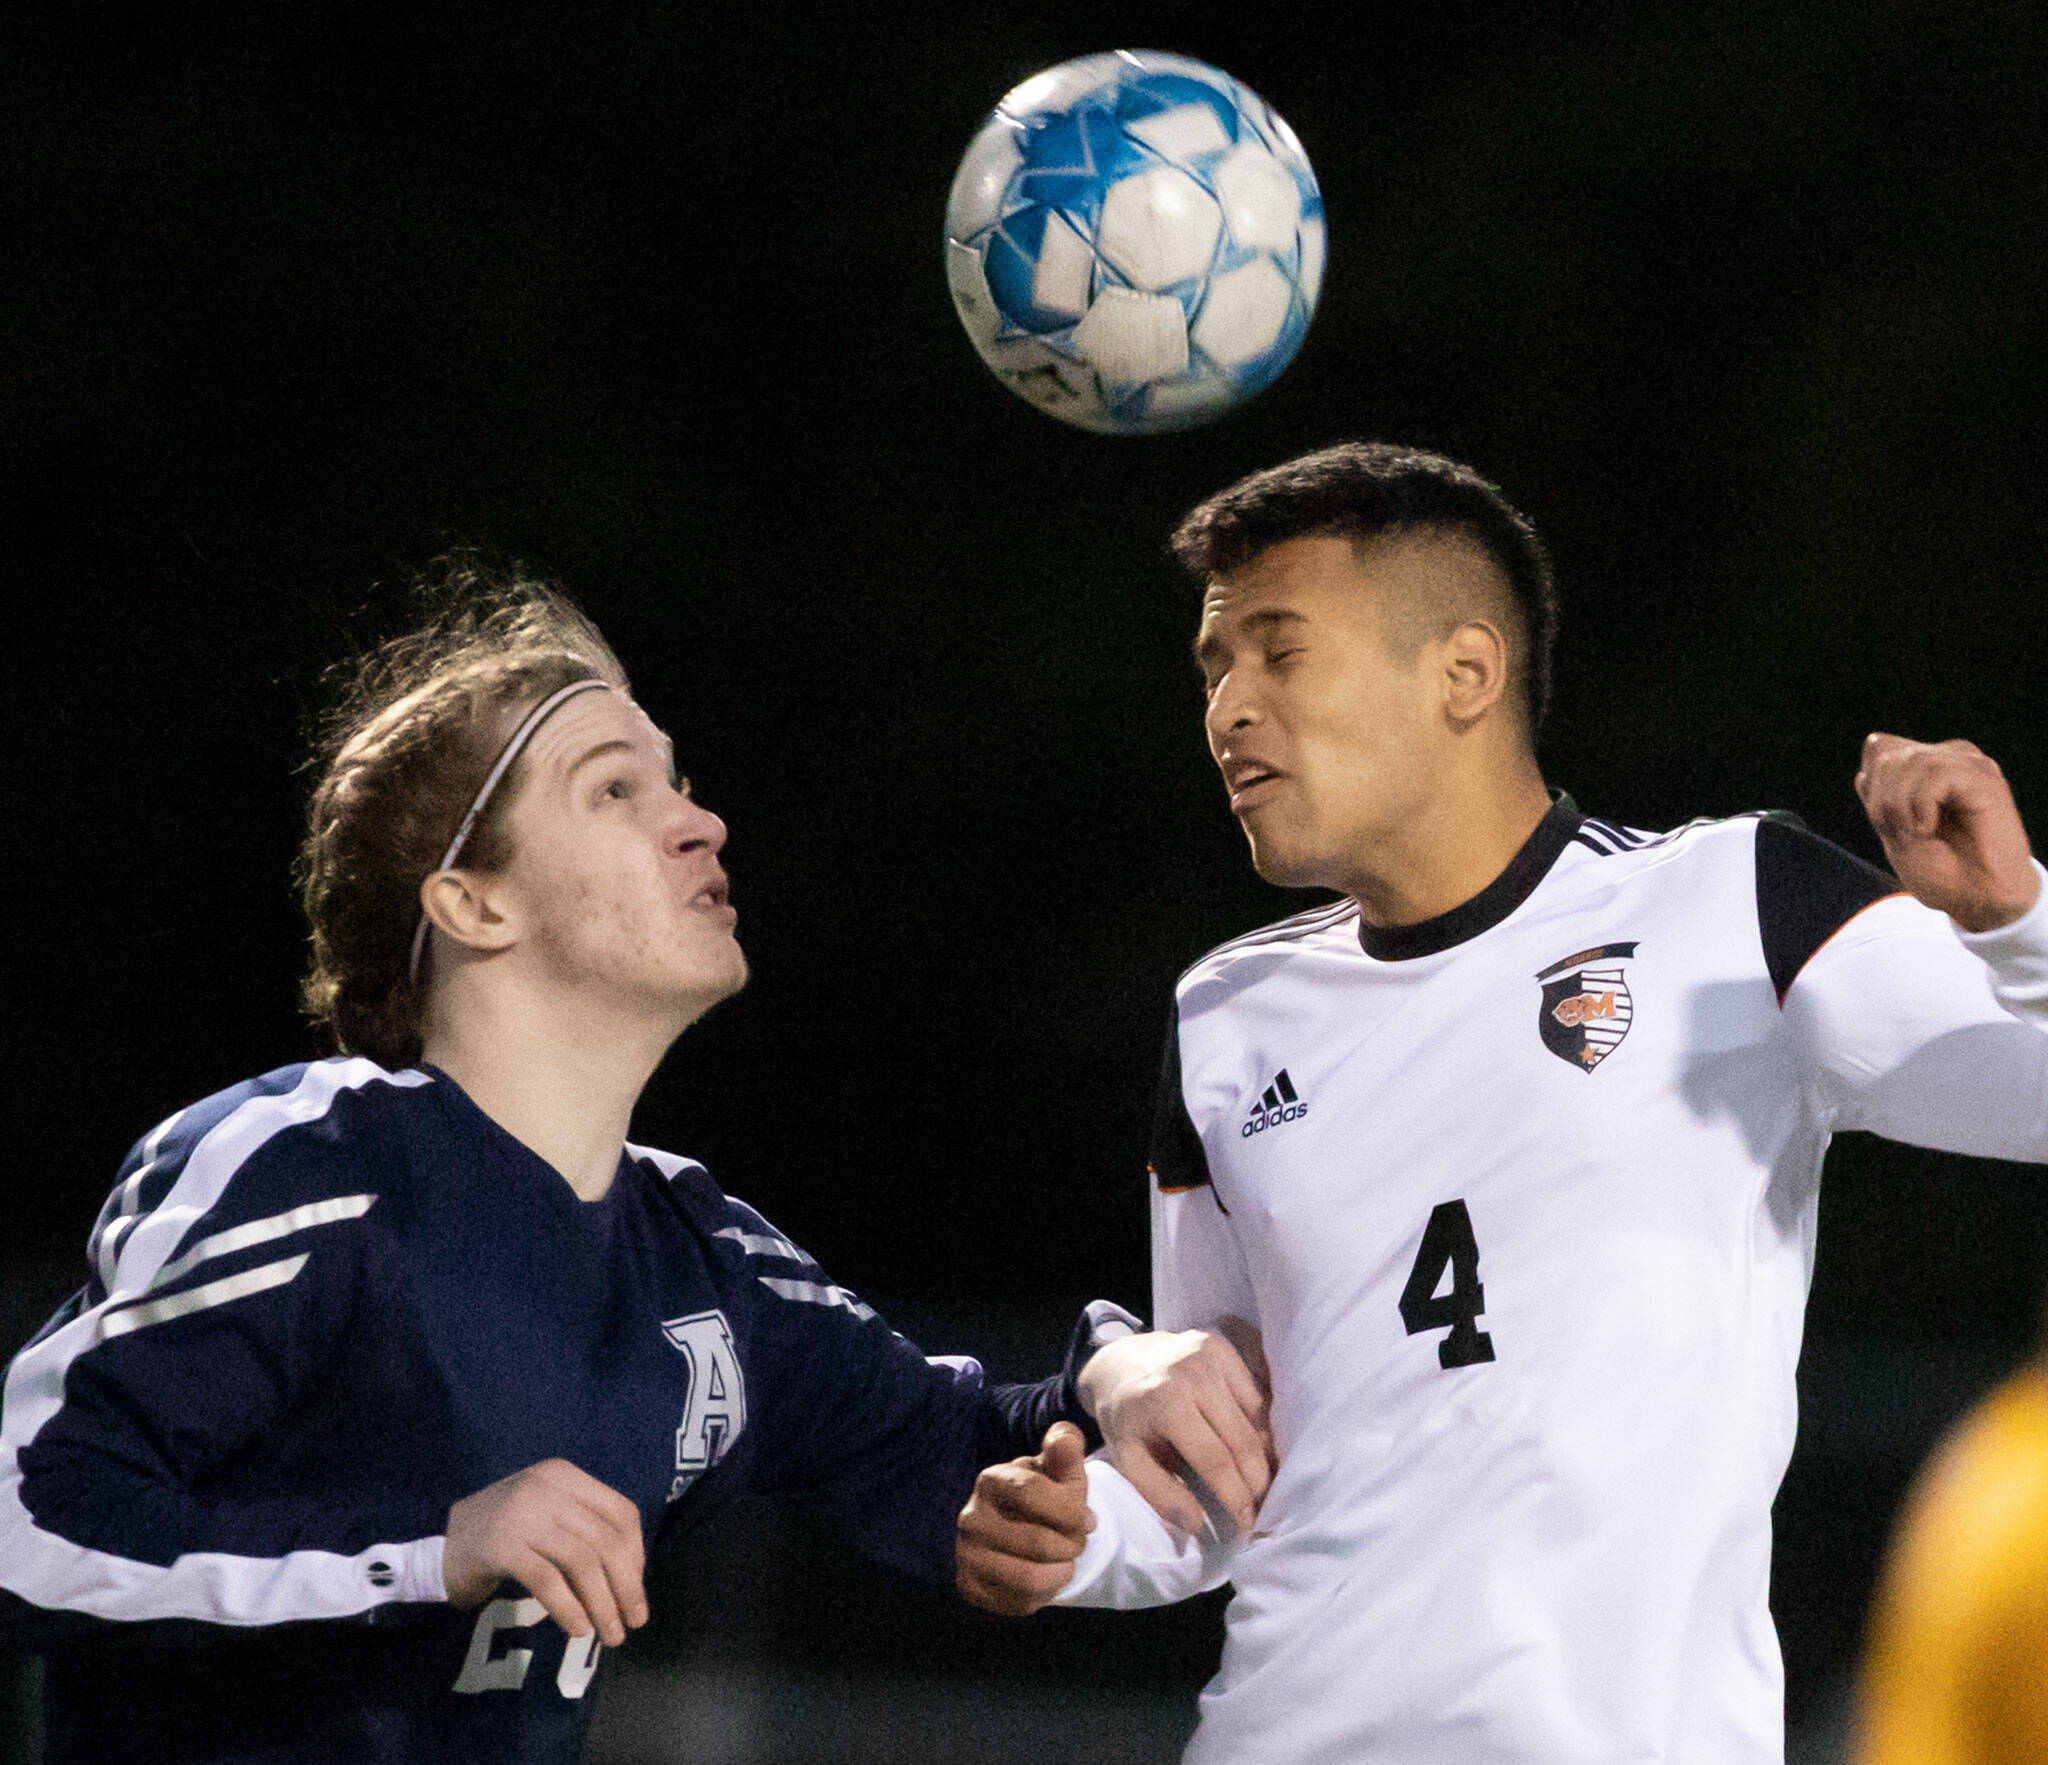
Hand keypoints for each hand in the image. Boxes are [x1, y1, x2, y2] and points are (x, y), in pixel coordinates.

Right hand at [442, 1459, 648, 1647]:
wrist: (439, 1545)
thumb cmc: (504, 1536)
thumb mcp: (548, 1518)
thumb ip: (585, 1534)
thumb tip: (633, 1577)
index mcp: (564, 1477)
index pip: (621, 1513)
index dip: (636, 1554)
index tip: (635, 1590)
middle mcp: (546, 1488)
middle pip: (606, 1540)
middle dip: (626, 1586)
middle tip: (633, 1621)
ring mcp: (522, 1514)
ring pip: (582, 1562)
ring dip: (602, 1604)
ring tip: (610, 1634)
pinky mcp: (501, 1546)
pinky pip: (548, 1581)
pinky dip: (569, 1608)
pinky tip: (577, 1629)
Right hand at [956, 1421, 1092, 1615]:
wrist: (1019, 1529)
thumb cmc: (1045, 1496)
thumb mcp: (1058, 1470)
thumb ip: (1066, 1448)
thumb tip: (1063, 1440)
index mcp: (991, 1480)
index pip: (1034, 1494)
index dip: (1071, 1512)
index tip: (1086, 1519)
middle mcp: (970, 1516)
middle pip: (1038, 1543)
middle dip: (1071, 1547)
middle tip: (1075, 1544)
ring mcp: (966, 1554)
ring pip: (1030, 1578)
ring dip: (1060, 1574)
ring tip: (1062, 1562)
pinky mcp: (969, 1586)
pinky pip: (1018, 1603)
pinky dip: (1042, 1595)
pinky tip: (1042, 1579)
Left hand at [1077, 1322, 1272, 1536]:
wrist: (1120, 1362)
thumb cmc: (1124, 1417)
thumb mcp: (1128, 1460)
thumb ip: (1161, 1495)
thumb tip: (1200, 1526)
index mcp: (1165, 1402)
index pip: (1215, 1459)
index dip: (1234, 1496)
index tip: (1244, 1525)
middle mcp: (1193, 1373)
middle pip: (1242, 1441)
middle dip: (1255, 1484)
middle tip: (1257, 1512)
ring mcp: (1212, 1356)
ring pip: (1256, 1419)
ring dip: (1263, 1458)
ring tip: (1259, 1487)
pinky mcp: (1224, 1348)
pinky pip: (1255, 1397)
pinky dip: (1259, 1429)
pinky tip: (1254, 1453)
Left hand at [1855, 734, 2038, 932]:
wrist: (1980, 901)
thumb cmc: (1943, 871)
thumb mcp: (1894, 829)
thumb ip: (1880, 788)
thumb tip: (1874, 742)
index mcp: (1926, 769)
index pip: (1879, 749)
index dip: (1873, 786)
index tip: (1886, 822)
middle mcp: (1949, 759)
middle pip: (1889, 753)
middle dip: (1882, 799)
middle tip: (1900, 833)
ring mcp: (1969, 767)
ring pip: (1913, 761)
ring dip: (1900, 803)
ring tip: (1915, 832)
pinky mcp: (1985, 779)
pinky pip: (1938, 772)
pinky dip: (1921, 803)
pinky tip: (1928, 828)